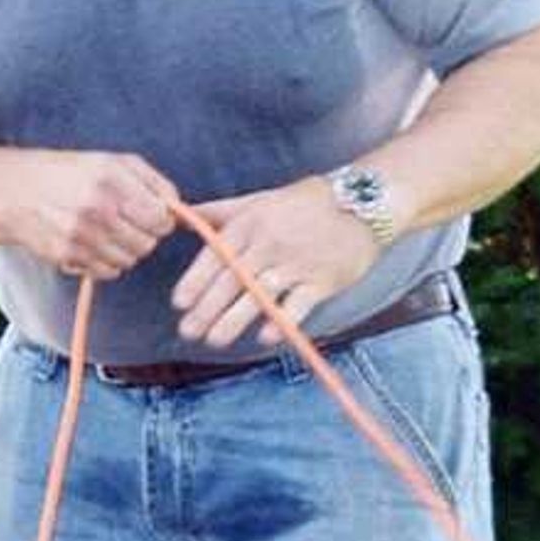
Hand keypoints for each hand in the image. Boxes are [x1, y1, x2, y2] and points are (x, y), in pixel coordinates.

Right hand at [13, 149, 177, 278]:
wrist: (12, 191)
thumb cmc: (66, 173)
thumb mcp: (112, 161)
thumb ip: (152, 182)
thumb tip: (182, 210)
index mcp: (112, 179)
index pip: (161, 218)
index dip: (161, 219)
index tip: (151, 214)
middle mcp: (97, 208)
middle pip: (148, 243)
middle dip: (143, 235)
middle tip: (125, 221)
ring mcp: (81, 236)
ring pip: (130, 260)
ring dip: (125, 249)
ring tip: (106, 230)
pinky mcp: (68, 257)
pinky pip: (108, 271)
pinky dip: (106, 262)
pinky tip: (91, 243)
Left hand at [171, 177, 381, 348]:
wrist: (360, 204)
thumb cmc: (304, 204)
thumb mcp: (258, 200)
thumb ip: (220, 211)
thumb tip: (180, 216)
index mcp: (249, 224)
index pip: (216, 256)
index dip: (195, 281)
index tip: (179, 304)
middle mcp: (269, 243)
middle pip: (232, 280)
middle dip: (207, 309)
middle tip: (188, 332)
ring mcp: (296, 263)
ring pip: (259, 294)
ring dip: (234, 320)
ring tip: (215, 340)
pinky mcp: (322, 280)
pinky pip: (298, 304)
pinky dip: (281, 321)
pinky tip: (264, 337)